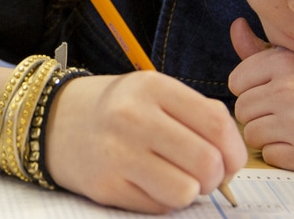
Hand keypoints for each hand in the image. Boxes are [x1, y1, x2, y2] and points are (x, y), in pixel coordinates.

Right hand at [46, 72, 245, 213]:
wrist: (58, 120)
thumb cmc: (119, 108)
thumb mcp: (155, 92)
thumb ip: (197, 115)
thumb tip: (233, 158)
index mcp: (154, 87)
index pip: (217, 123)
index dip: (235, 150)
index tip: (231, 161)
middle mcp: (134, 117)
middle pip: (206, 162)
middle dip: (215, 177)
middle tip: (205, 175)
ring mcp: (117, 154)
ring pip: (185, 191)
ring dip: (189, 192)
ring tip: (176, 178)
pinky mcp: (106, 186)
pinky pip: (159, 208)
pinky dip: (163, 201)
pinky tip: (148, 182)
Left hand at [227, 18, 293, 179]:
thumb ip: (266, 50)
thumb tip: (235, 27)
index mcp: (287, 63)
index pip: (237, 80)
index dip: (252, 89)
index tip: (274, 92)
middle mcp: (288, 91)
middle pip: (242, 109)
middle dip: (258, 113)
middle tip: (288, 113)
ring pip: (251, 135)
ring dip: (268, 135)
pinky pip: (270, 157)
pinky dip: (283, 155)